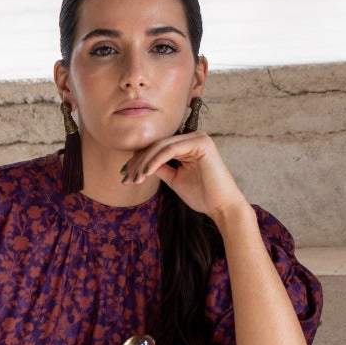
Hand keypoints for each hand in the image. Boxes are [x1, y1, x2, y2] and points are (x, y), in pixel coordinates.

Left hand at [121, 130, 248, 224]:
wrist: (221, 206)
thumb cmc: (202, 195)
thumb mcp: (175, 179)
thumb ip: (160, 169)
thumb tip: (141, 164)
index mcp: (188, 144)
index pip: (158, 148)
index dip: (139, 160)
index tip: (125, 175)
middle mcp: (193, 137)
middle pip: (157, 145)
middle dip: (138, 162)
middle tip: (125, 177)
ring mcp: (198, 138)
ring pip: (162, 146)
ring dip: (144, 162)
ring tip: (133, 178)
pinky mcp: (201, 142)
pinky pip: (171, 149)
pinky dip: (155, 161)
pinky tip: (145, 173)